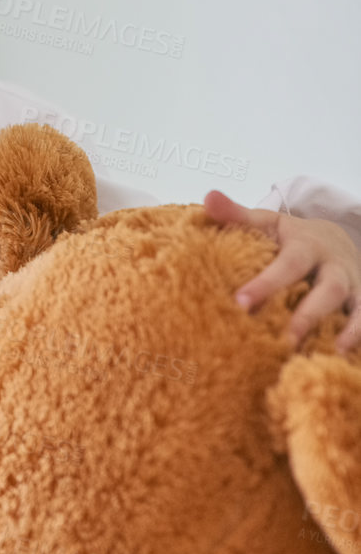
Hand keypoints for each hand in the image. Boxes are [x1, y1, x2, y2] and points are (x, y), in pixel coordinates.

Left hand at [203, 191, 360, 353]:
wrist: (335, 239)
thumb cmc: (291, 238)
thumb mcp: (267, 223)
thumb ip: (237, 214)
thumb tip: (208, 197)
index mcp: (306, 244)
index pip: (288, 264)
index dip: (266, 284)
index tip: (240, 303)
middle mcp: (333, 265)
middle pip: (328, 288)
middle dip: (307, 313)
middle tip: (282, 339)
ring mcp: (351, 284)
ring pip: (352, 305)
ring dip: (339, 330)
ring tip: (317, 354)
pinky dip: (356, 336)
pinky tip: (339, 356)